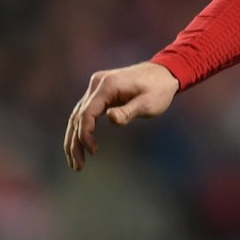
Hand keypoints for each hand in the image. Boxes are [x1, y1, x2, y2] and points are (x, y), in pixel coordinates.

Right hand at [64, 61, 179, 170]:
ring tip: (76, 163)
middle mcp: (97, 84)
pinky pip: (85, 112)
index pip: (86, 113)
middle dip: (75, 143)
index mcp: (107, 85)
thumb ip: (129, 111)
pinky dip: (82, 129)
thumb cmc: (159, 89)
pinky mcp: (100, 92)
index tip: (93, 151)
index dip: (85, 134)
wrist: (165, 73)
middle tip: (77, 166)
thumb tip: (110, 118)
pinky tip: (82, 146)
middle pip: (78, 116)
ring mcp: (96, 87)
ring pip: (78, 116)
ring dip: (74, 139)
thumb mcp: (149, 103)